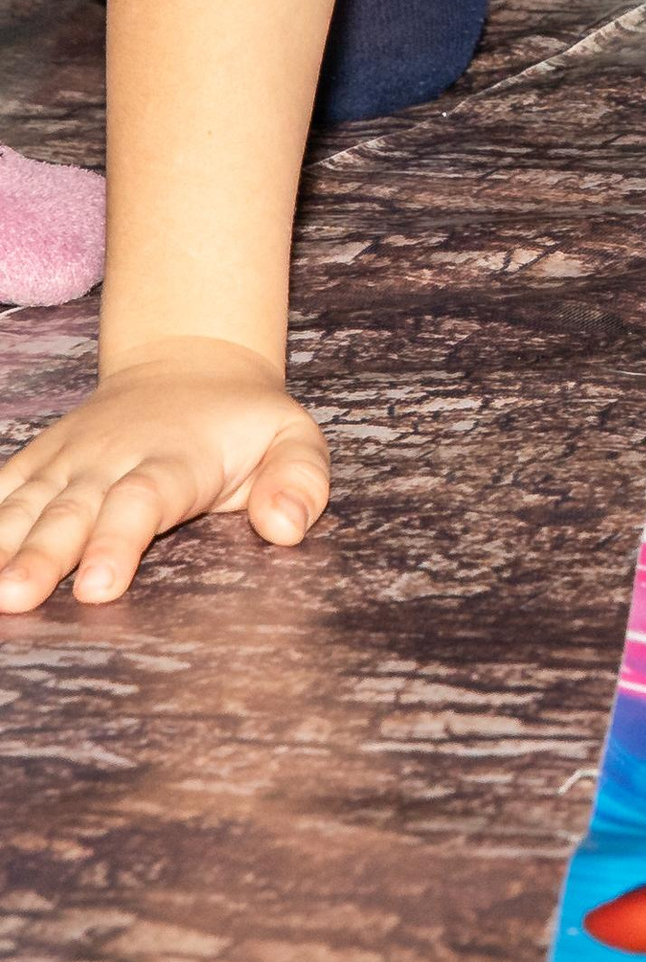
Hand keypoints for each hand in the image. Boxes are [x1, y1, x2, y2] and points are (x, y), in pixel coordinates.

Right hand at [0, 341, 328, 607]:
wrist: (190, 362)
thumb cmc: (244, 423)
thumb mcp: (293, 438)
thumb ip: (300, 480)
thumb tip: (287, 527)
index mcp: (174, 461)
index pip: (143, 502)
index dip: (118, 542)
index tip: (97, 588)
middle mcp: (112, 459)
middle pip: (72, 511)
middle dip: (43, 556)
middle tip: (16, 598)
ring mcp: (69, 459)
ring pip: (28, 503)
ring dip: (0, 546)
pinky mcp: (39, 462)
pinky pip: (1, 488)